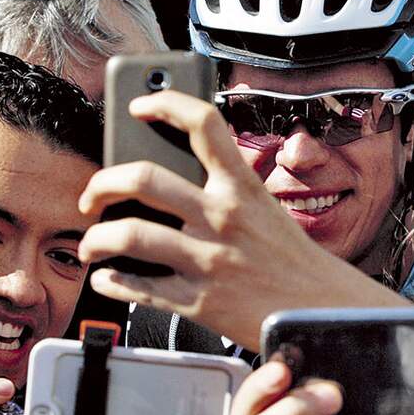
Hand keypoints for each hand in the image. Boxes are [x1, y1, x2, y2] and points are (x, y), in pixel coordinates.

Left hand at [78, 90, 406, 349]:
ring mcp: (207, 260)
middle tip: (93, 195)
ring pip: (128, 235)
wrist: (321, 311)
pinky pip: (138, 289)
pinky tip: (108, 278)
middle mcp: (222, 217)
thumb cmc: (290, 259)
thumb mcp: (264, 208)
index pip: (203, 123)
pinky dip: (112, 283)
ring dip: (96, 240)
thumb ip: (224, 189)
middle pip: (142, 178)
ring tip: (92, 244)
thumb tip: (171, 175)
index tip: (138, 107)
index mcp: (241, 187)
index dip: (164, 103)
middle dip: (101, 183)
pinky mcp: (198, 302)